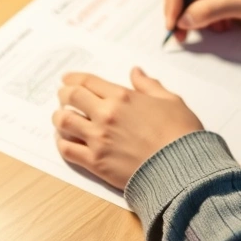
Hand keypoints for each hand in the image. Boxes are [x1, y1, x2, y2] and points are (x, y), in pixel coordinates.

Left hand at [52, 68, 202, 188]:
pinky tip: (64, 140)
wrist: (182, 168)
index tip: (67, 80)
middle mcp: (105, 115)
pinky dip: (61, 142)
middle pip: (71, 98)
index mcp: (122, 97)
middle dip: (64, 95)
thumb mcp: (170, 100)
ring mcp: (98, 139)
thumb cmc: (181, 133)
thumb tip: (136, 72)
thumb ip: (149, 85)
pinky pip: (67, 150)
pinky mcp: (95, 162)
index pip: (88, 82)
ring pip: (64, 122)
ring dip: (59, 117)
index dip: (73, 78)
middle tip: (63, 97)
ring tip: (61, 118)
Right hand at [164, 0, 240, 41]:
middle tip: (180, 35)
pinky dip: (205, 26)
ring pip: (190, 5)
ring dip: (192, 21)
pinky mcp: (225, 5)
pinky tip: (222, 30)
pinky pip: (203, 16)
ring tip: (204, 33)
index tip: (174, 19)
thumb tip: (183, 21)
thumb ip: (210, 10)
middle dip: (178, 12)